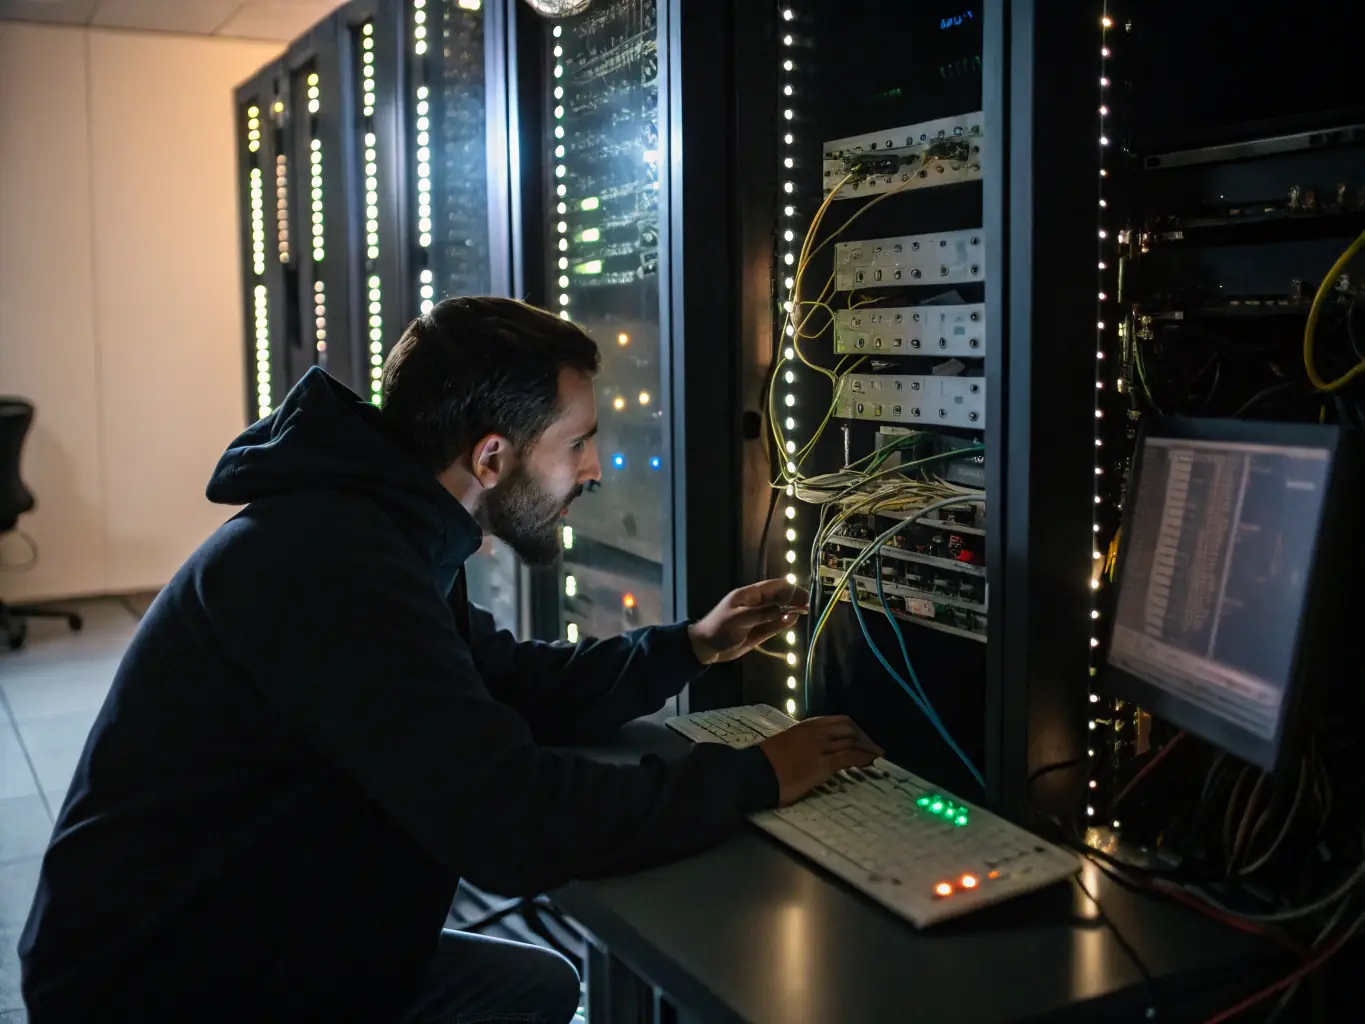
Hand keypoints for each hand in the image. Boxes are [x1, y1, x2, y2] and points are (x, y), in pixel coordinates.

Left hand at [687, 579, 810, 665]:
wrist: (705, 647)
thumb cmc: (719, 629)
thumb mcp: (740, 619)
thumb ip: (762, 614)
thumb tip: (785, 610)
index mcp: (749, 595)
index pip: (774, 587)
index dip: (790, 589)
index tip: (804, 595)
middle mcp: (756, 604)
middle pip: (779, 598)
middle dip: (794, 599)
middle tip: (808, 605)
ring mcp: (758, 617)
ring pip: (779, 611)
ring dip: (791, 610)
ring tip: (806, 611)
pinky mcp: (758, 631)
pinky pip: (774, 625)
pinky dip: (783, 622)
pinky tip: (793, 621)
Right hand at [758, 716, 883, 805]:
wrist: (755, 774)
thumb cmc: (765, 762)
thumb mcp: (785, 744)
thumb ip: (801, 743)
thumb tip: (813, 750)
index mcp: (805, 726)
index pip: (838, 721)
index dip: (854, 729)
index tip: (861, 737)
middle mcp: (815, 733)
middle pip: (849, 729)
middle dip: (864, 737)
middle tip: (873, 748)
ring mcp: (819, 748)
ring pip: (852, 741)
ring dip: (867, 748)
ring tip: (876, 756)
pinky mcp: (822, 765)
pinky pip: (848, 757)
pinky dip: (863, 758)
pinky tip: (869, 763)